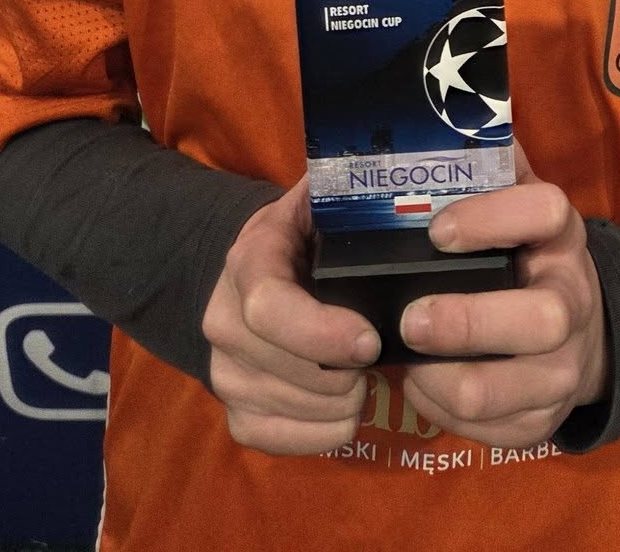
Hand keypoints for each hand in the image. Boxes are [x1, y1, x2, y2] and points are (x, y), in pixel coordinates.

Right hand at [201, 176, 378, 454]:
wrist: (244, 277)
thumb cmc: (297, 240)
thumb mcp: (313, 204)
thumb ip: (344, 192)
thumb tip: (395, 178)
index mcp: (248, 264)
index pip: (270, 309)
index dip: (322, 333)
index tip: (371, 340)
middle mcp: (224, 322)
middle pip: (290, 369)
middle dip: (347, 371)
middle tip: (377, 354)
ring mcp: (225, 374)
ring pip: (294, 408)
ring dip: (342, 401)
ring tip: (361, 374)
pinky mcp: (234, 414)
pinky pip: (283, 441)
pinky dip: (324, 432)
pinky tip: (343, 404)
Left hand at [398, 140, 609, 446]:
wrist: (582, 329)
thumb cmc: (522, 252)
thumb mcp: (514, 200)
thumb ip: (484, 160)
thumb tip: (435, 110)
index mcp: (559, 235)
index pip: (544, 212)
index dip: (491, 218)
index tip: (436, 230)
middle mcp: (571, 300)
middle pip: (538, 321)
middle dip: (466, 323)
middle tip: (409, 318)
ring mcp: (564, 367)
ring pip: (509, 392)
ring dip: (442, 381)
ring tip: (404, 360)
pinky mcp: (546, 419)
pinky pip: (493, 432)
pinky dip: (446, 413)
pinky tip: (421, 386)